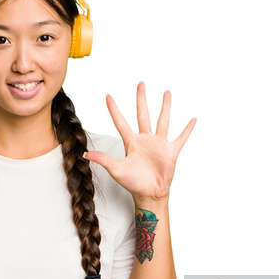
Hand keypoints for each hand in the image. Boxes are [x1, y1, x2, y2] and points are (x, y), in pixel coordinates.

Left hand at [84, 82, 195, 200]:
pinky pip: (180, 138)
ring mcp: (159, 144)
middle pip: (142, 114)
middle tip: (140, 84)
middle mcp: (145, 139)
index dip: (114, 110)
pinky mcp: (171, 151)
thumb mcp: (116, 170)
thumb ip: (103, 159)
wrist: (149, 193)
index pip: (120, 122)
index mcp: (131, 142)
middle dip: (141, 99)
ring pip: (162, 120)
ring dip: (165, 107)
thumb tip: (86, 154)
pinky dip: (187, 129)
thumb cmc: (133, 183)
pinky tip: (193, 120)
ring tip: (166, 93)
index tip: (108, 96)